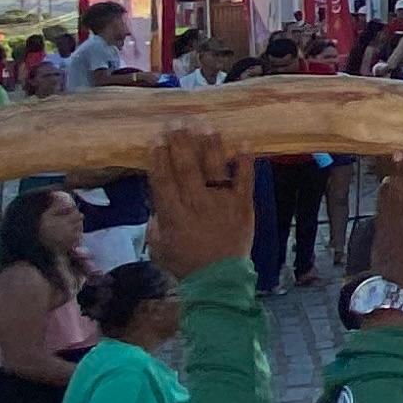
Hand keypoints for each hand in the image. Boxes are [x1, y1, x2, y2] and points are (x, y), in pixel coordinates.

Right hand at [148, 122, 255, 277]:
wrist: (219, 280)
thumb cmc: (184, 262)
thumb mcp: (158, 244)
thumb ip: (156, 219)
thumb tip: (156, 198)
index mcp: (173, 214)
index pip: (163, 179)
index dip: (158, 157)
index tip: (156, 138)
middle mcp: (196, 204)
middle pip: (186, 168)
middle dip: (180, 142)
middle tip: (176, 122)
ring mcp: (222, 203)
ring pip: (214, 169)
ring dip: (210, 145)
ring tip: (205, 125)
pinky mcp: (243, 205)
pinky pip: (245, 180)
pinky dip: (246, 161)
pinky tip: (244, 142)